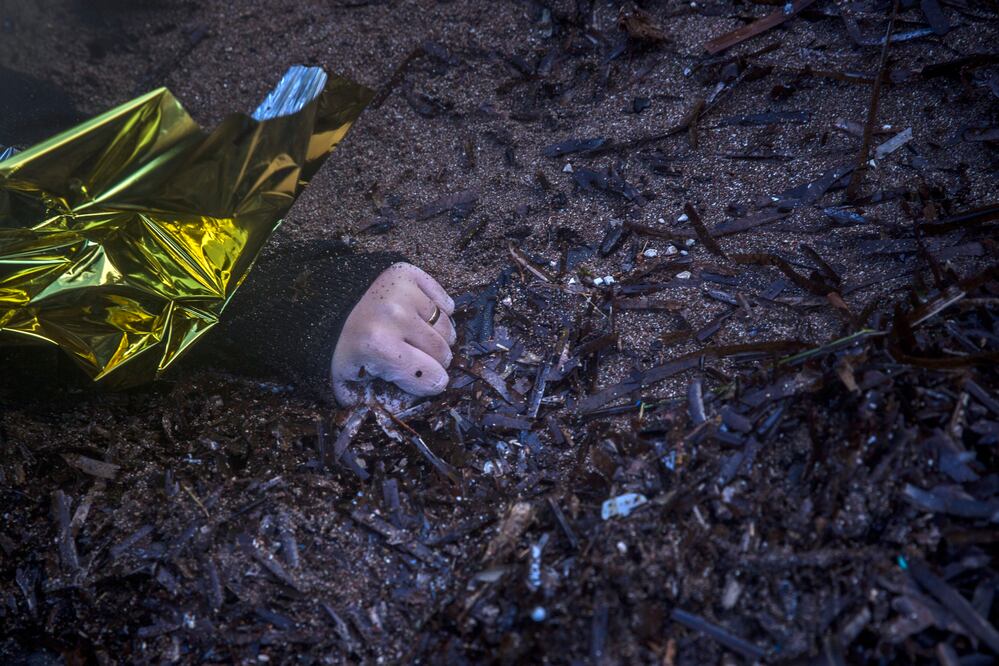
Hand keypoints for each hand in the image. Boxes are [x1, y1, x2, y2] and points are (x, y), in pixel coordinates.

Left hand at [331, 263, 455, 405]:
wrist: (318, 304)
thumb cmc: (335, 348)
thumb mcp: (346, 384)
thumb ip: (377, 401)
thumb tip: (413, 404)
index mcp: (380, 347)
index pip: (433, 377)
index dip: (428, 385)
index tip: (419, 382)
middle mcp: (396, 316)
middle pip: (443, 352)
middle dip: (433, 363)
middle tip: (414, 360)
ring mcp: (404, 292)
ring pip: (446, 327)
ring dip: (436, 339)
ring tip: (416, 339)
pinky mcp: (409, 273)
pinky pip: (445, 301)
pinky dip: (440, 313)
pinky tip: (421, 319)